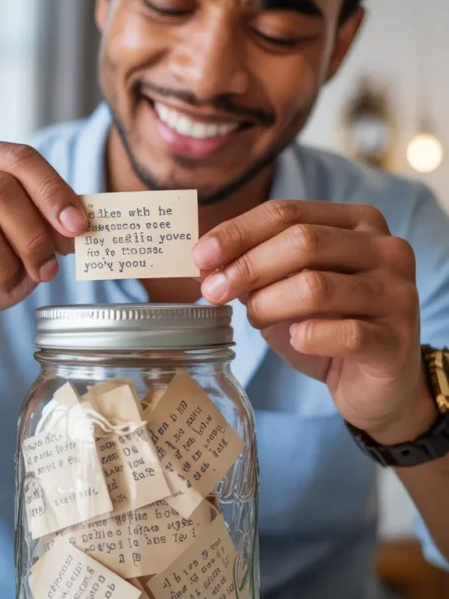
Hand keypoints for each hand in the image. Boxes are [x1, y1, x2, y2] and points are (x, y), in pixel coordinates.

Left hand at [193, 200, 434, 443]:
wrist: (379, 385)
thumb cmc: (328, 328)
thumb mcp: (288, 290)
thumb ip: (257, 268)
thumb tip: (206, 261)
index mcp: (359, 222)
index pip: (289, 212)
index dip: (238, 232)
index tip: (200, 256)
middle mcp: (387, 249)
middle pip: (303, 242)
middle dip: (247, 266)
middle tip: (213, 291)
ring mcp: (398, 293)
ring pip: (316, 287)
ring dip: (269, 304)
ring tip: (255, 319)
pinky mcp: (396, 340)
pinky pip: (343, 333)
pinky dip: (307, 337)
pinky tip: (295, 340)